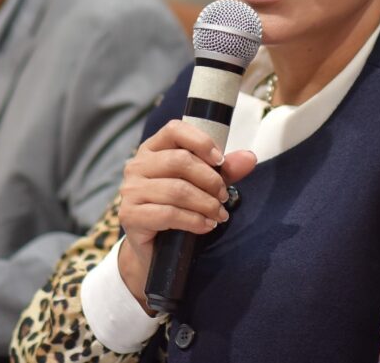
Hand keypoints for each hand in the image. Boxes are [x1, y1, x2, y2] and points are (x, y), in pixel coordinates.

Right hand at [117, 120, 255, 311]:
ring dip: (205, 203)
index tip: (221, 160)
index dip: (201, 142)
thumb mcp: (203, 185)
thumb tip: (249, 158)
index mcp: (153, 149)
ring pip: (177, 190)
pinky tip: (206, 226)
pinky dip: (194, 221)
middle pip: (179, 161)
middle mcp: (137, 165)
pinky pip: (168, 214)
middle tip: (224, 196)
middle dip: (210, 180)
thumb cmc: (178, 209)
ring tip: (219, 214)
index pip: (174, 130)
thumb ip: (225, 170)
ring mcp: (130, 190)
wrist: (154, 248)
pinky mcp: (130, 215)